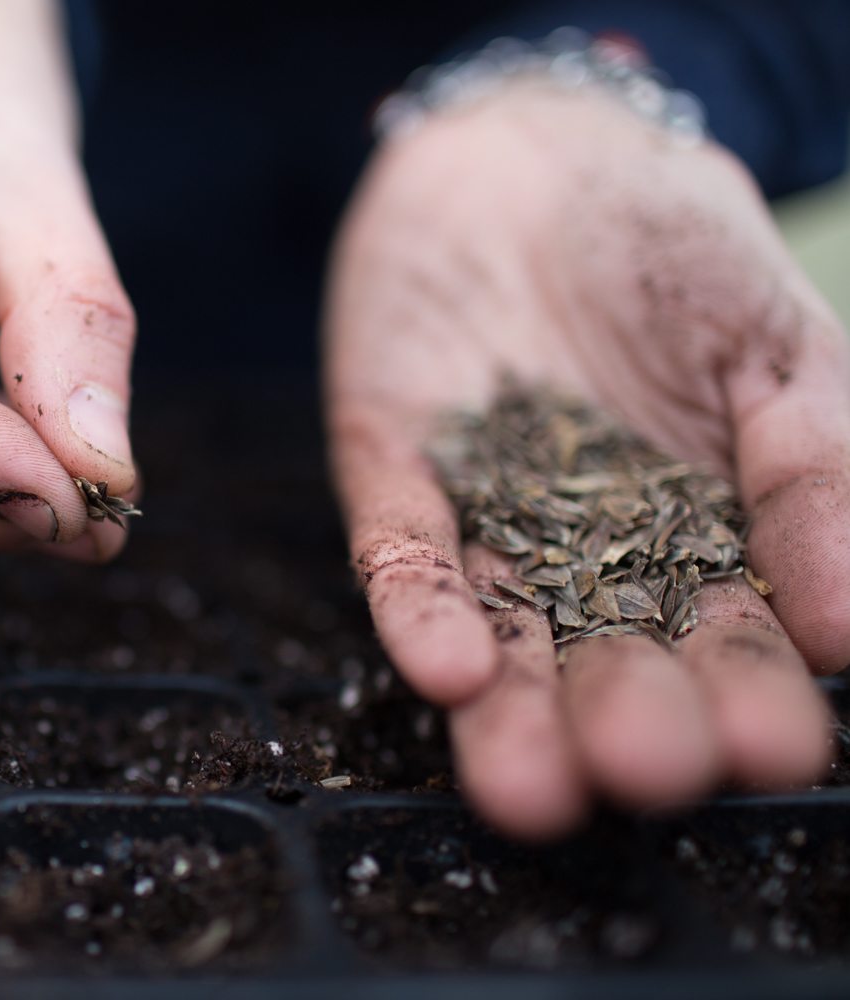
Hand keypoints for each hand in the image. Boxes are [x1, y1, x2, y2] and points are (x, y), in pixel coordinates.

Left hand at [326, 83, 848, 836]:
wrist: (541, 153)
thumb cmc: (676, 251)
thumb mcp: (776, 346)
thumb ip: (817, 471)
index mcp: (700, 544)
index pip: (730, 643)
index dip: (749, 697)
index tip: (770, 747)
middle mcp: (585, 559)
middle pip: (607, 661)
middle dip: (626, 719)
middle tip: (643, 767)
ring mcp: (482, 523)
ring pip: (497, 635)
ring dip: (507, 712)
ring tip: (526, 785)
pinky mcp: (392, 478)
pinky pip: (401, 552)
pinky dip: (417, 607)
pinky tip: (443, 665)